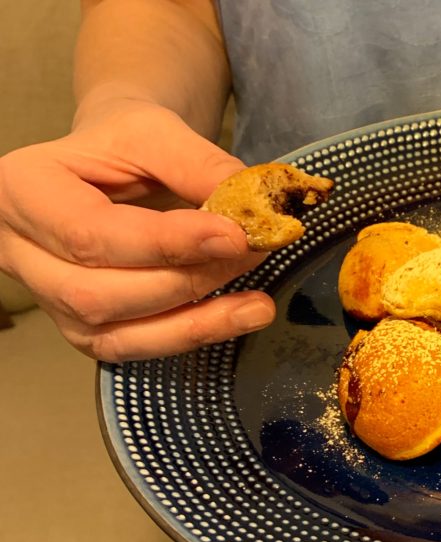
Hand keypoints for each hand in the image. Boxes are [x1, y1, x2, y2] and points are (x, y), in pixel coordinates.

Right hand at [0, 100, 273, 361]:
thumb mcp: (156, 133)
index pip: (89, 232)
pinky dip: (192, 336)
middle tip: (250, 255)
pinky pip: (137, 349)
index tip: (235, 236)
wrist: (110, 165)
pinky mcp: (85, 331)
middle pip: (97, 292)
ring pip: (117, 334)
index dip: (166, 243)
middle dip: (185, 281)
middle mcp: (21, 252)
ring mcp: (50, 300)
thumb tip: (254, 212)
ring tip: (256, 302)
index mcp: (23, 190)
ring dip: (197, 321)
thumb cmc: (123, 145)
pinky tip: (237, 317)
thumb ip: (201, 167)